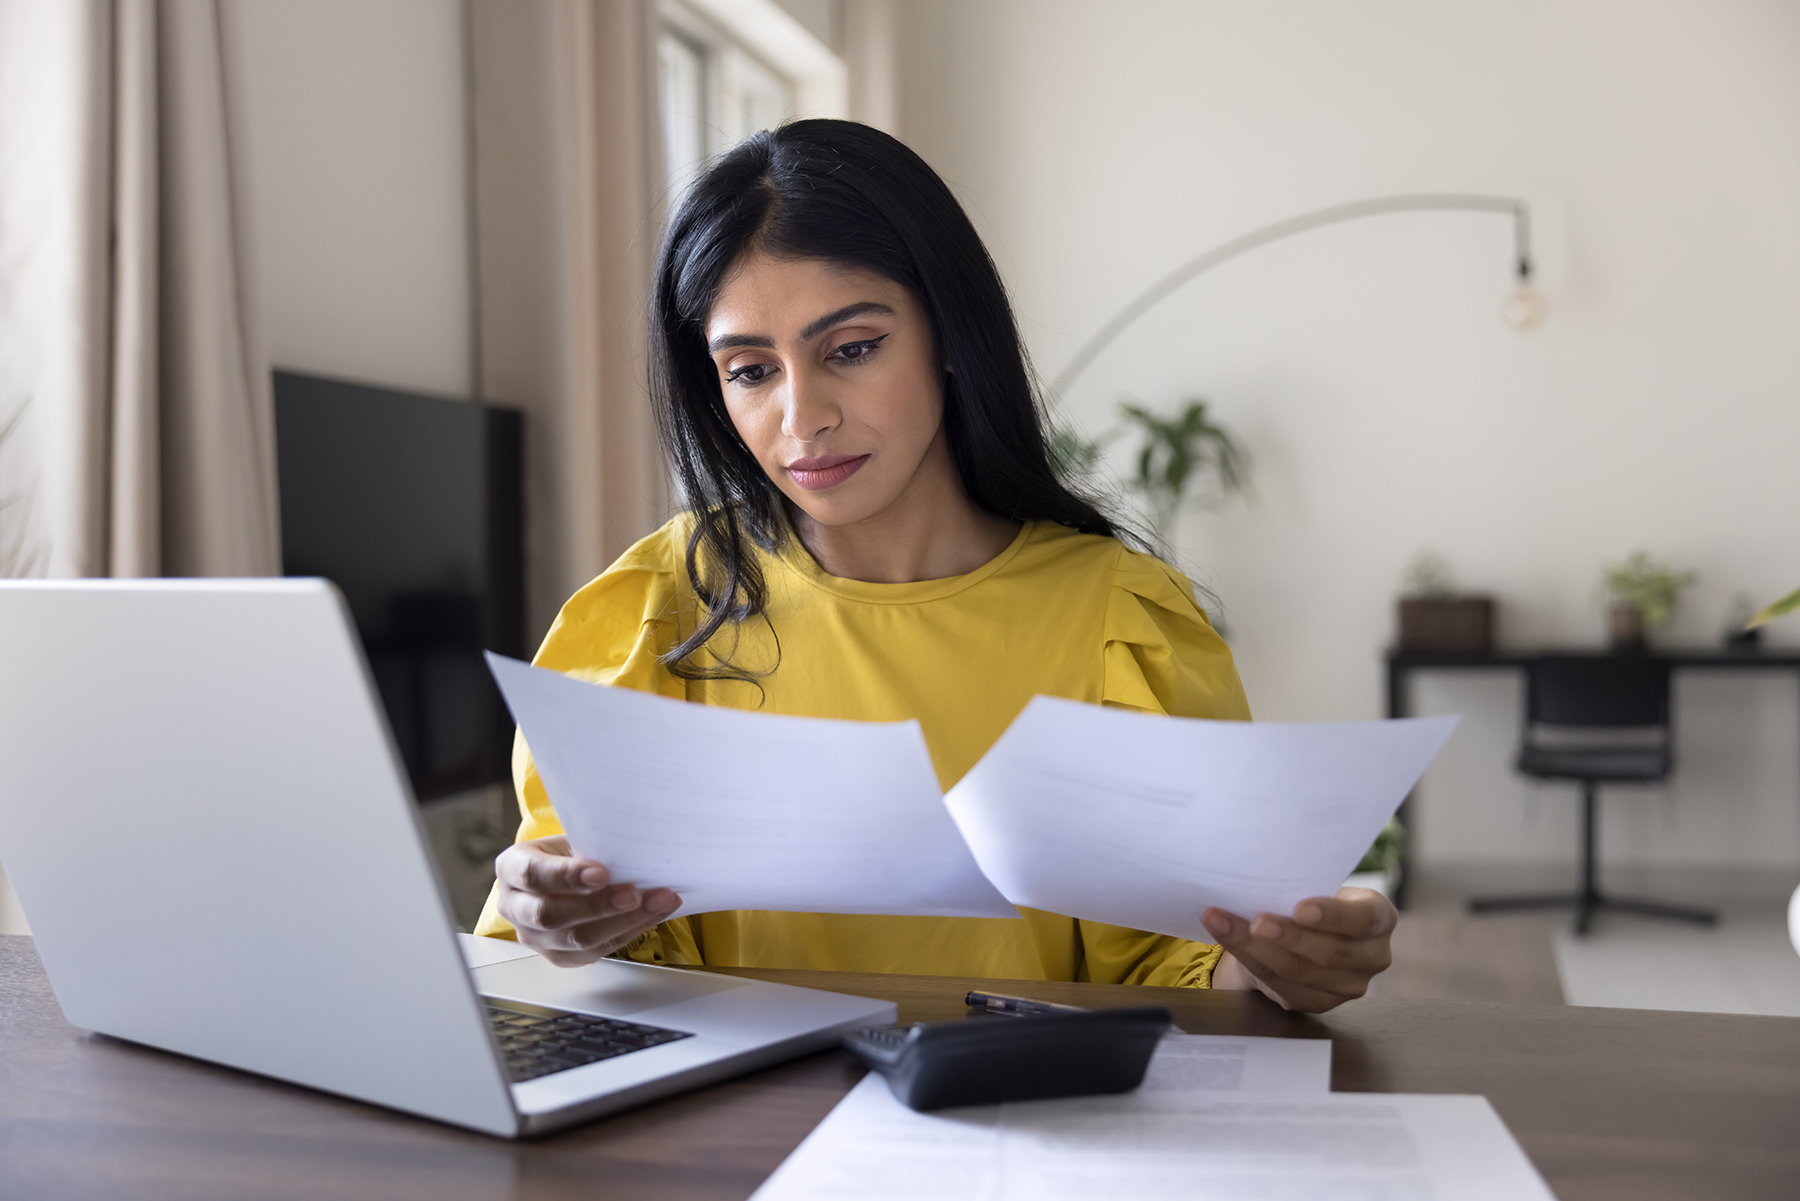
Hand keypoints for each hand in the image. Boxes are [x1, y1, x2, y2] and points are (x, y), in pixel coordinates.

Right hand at [492, 835, 680, 966]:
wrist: (557, 878)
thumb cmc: (566, 853)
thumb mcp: (568, 840)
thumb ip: (589, 846)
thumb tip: (634, 848)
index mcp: (511, 868)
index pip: (533, 875)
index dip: (566, 876)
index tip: (601, 873)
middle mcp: (515, 907)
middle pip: (551, 915)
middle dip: (597, 906)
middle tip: (634, 894)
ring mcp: (535, 938)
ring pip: (577, 940)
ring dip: (624, 921)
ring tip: (658, 902)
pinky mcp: (559, 957)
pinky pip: (596, 952)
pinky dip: (630, 931)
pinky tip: (654, 914)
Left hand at [1202, 887, 1396, 1012]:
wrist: (1308, 932)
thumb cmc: (1314, 898)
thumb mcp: (1321, 885)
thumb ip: (1306, 884)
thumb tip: (1263, 872)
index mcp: (1380, 918)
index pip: (1363, 919)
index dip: (1333, 916)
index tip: (1300, 908)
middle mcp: (1373, 956)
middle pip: (1329, 953)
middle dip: (1288, 937)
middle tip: (1256, 922)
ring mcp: (1348, 986)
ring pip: (1298, 971)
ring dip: (1255, 947)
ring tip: (1223, 923)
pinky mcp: (1318, 1003)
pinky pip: (1278, 984)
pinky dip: (1247, 958)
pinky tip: (1225, 937)